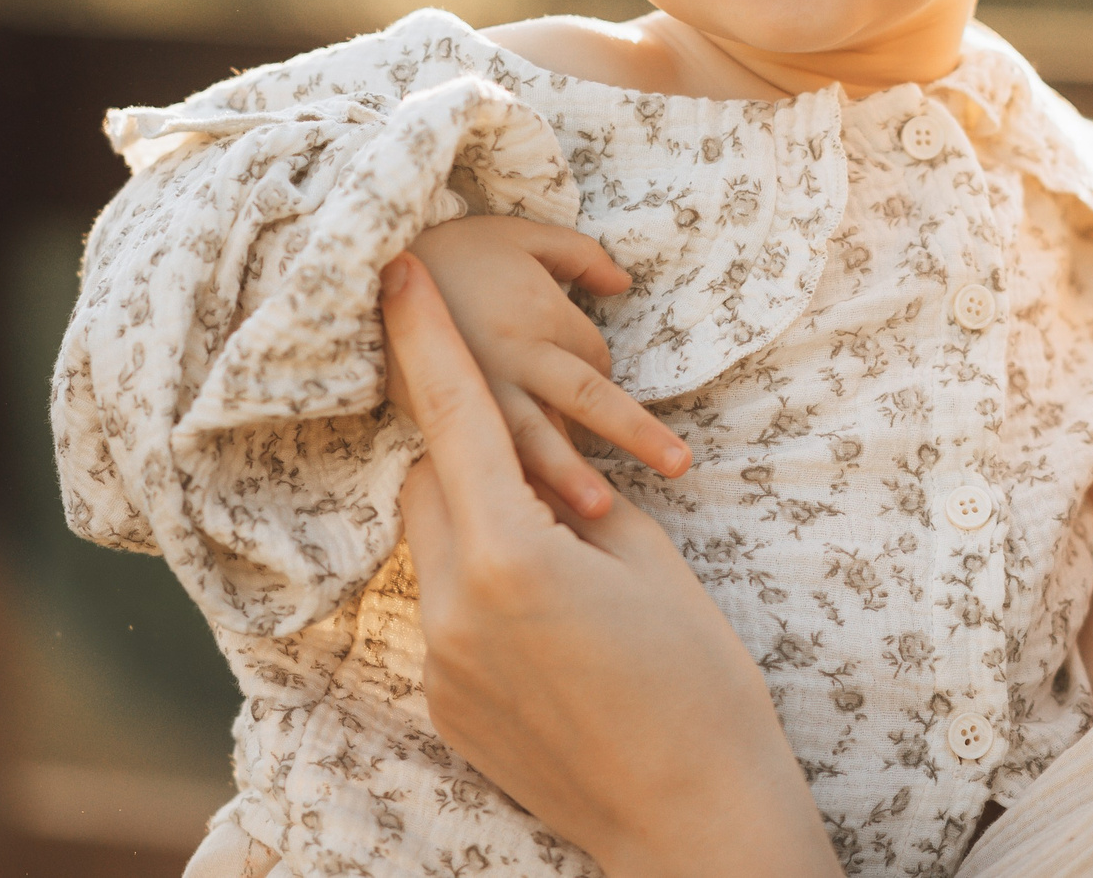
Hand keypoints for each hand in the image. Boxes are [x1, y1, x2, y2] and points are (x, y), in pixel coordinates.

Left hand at [382, 254, 841, 877]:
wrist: (691, 819)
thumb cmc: (697, 683)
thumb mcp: (650, 563)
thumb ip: (581, 498)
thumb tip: (544, 466)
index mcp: (512, 554)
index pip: (455, 419)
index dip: (425, 339)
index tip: (394, 272)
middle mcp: (455, 606)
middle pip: (427, 484)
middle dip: (469, 455)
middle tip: (545, 465)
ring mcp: (441, 663)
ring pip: (433, 547)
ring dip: (475, 523)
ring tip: (558, 555)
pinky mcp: (444, 705)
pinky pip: (445, 611)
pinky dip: (484, 588)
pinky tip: (552, 627)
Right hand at [402, 216, 688, 518]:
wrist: (365, 267)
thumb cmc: (453, 250)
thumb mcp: (520, 234)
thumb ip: (580, 255)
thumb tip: (623, 284)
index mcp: (540, 313)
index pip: (596, 360)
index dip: (603, 378)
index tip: (594, 391)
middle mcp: (517, 354)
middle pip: (587, 397)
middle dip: (635, 432)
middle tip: (680, 465)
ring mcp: (478, 389)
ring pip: (536, 439)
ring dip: (571, 477)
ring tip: (606, 512)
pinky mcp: (440, 415)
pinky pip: (483, 455)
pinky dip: (508, 485)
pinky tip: (524, 521)